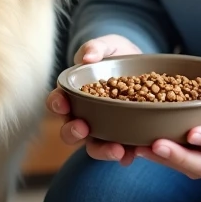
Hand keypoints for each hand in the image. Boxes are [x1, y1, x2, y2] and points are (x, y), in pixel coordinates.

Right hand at [45, 34, 142, 165]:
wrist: (143, 65)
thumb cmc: (117, 55)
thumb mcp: (109, 45)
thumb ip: (96, 47)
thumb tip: (86, 57)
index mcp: (74, 93)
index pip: (57, 101)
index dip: (57, 103)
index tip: (63, 103)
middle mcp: (84, 115)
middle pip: (69, 130)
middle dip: (73, 132)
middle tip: (83, 128)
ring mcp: (102, 129)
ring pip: (93, 146)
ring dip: (101, 151)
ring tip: (116, 150)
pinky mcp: (122, 136)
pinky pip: (120, 152)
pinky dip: (124, 156)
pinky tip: (130, 156)